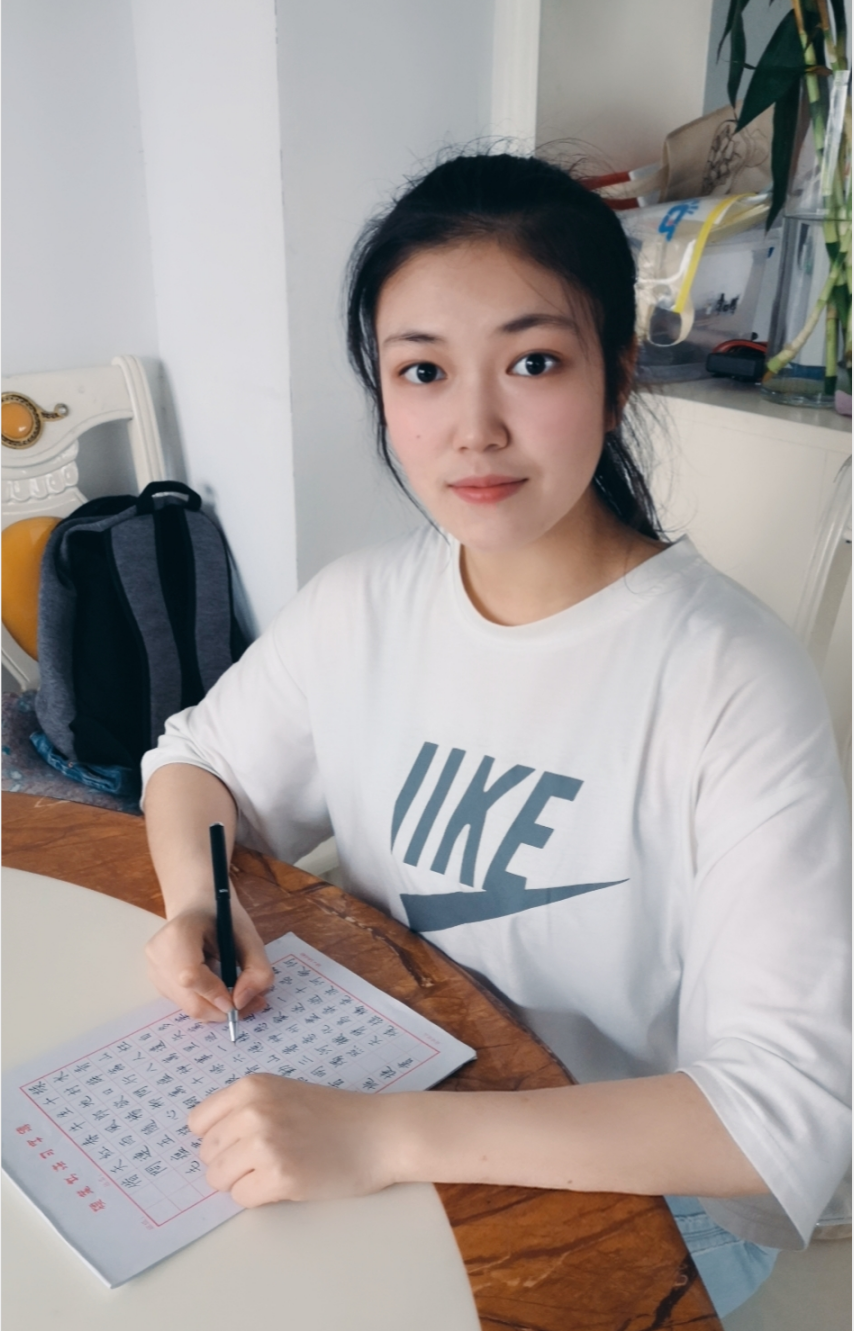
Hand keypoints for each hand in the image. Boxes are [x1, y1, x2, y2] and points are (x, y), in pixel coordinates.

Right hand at [145, 894, 273, 1020]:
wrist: (195, 907)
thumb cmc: (222, 918)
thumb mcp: (249, 936)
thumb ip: (256, 969)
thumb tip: (241, 1003)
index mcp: (179, 933)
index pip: (191, 975)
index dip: (215, 994)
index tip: (240, 1001)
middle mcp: (159, 954)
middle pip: (188, 999)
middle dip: (222, 1010)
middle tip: (252, 1005)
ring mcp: (154, 969)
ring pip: (188, 1007)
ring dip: (216, 1009)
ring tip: (239, 994)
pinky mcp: (157, 982)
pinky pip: (184, 1004)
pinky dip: (206, 1004)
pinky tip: (218, 988)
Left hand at [188, 1074, 399, 1205]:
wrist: (379, 1133)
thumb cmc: (336, 1116)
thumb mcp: (284, 1093)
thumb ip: (246, 1108)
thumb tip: (206, 1142)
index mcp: (251, 1086)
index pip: (197, 1123)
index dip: (217, 1138)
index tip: (240, 1142)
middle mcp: (252, 1110)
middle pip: (206, 1154)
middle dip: (230, 1162)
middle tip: (266, 1159)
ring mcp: (264, 1143)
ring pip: (218, 1179)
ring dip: (242, 1182)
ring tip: (276, 1170)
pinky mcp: (279, 1175)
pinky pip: (241, 1198)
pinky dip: (259, 1197)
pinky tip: (287, 1183)